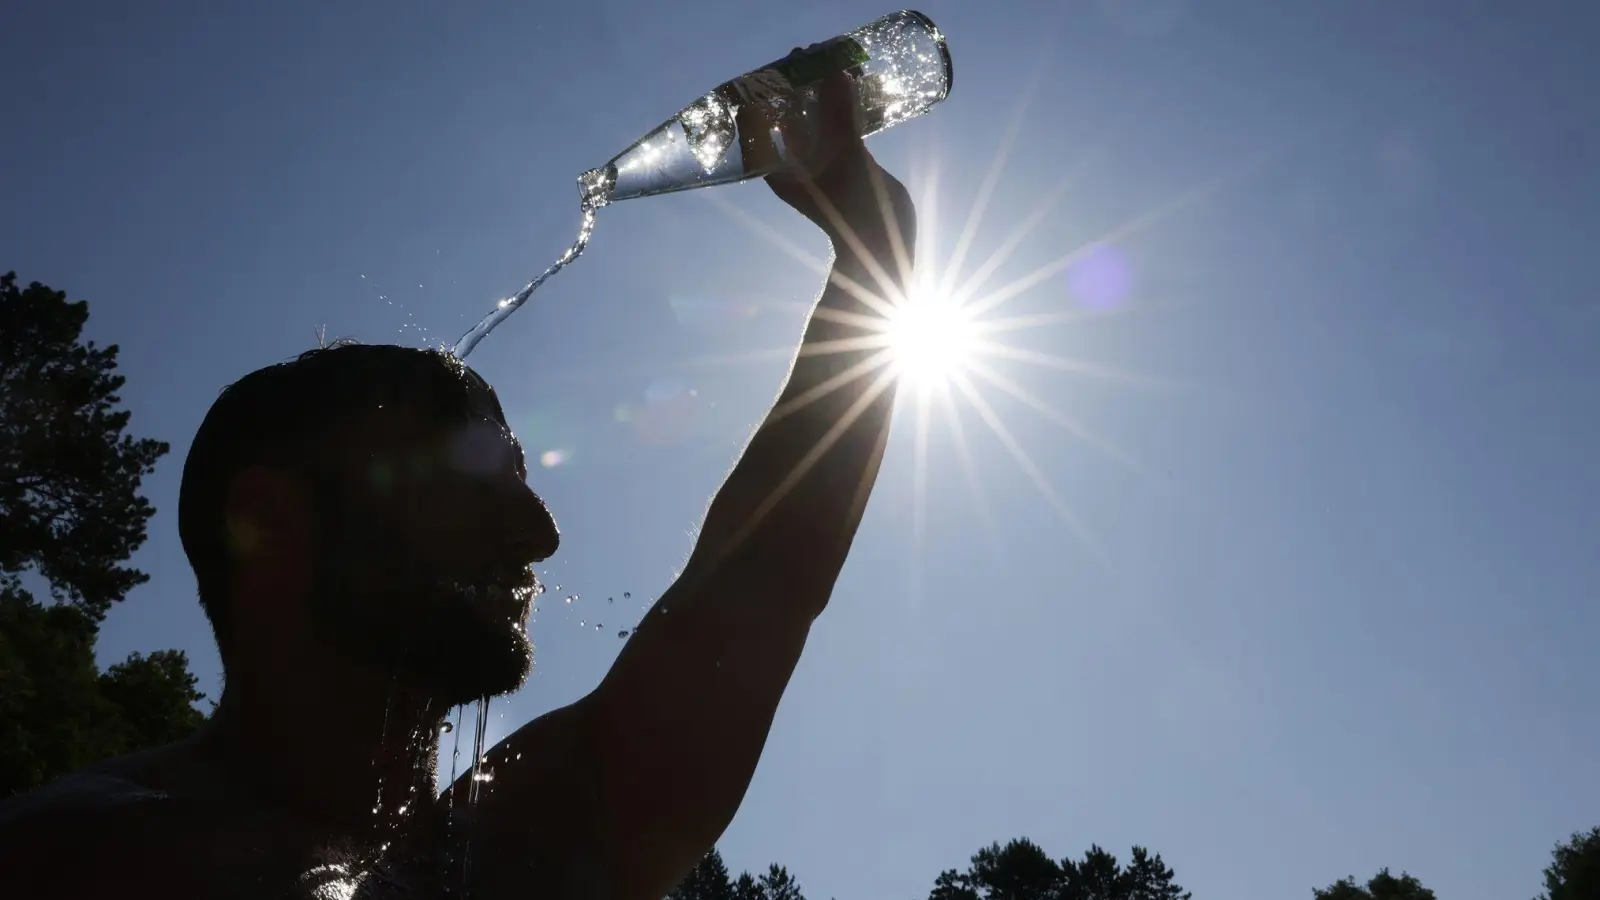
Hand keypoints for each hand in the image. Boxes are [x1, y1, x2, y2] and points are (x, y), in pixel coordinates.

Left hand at [755, 66, 915, 262]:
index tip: (782, 64)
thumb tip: (833, 72)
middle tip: (813, 55)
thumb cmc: (854, 209)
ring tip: (837, 62)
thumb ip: (839, 114)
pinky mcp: (845, 161)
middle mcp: (795, 164)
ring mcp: (821, 163)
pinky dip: (845, 106)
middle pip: (790, 115)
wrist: (884, 245)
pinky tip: (857, 84)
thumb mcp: (846, 155)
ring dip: (826, 92)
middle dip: (800, 85)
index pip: (762, 122)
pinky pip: (839, 126)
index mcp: (779, 169)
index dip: (769, 90)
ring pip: (817, 118)